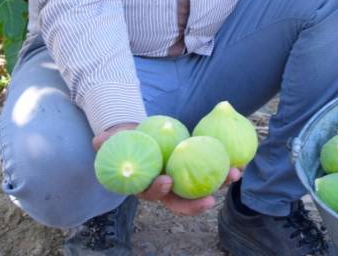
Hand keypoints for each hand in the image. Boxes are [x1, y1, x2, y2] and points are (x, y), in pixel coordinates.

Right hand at [92, 123, 242, 215]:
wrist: (143, 133)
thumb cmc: (127, 138)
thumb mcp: (115, 137)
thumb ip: (107, 140)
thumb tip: (97, 141)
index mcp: (147, 184)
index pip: (153, 194)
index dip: (160, 192)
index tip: (167, 181)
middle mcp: (167, 188)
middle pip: (182, 201)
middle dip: (197, 203)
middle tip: (211, 198)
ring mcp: (183, 180)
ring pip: (202, 187)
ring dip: (219, 184)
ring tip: (234, 175)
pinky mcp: (196, 167)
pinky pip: (211, 170)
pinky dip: (225, 166)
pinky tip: (240, 160)